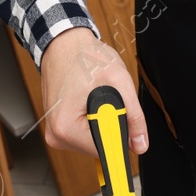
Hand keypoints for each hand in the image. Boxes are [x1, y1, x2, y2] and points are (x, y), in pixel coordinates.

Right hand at [37, 26, 147, 156]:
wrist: (64, 44)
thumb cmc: (85, 57)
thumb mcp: (119, 82)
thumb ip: (133, 117)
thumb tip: (139, 144)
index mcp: (65, 128)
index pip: (104, 152)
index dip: (120, 136)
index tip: (124, 124)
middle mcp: (56, 135)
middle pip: (98, 148)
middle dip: (111, 126)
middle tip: (109, 99)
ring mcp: (55, 132)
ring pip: (93, 141)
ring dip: (103, 122)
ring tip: (97, 95)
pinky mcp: (58, 127)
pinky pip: (85, 133)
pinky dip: (94, 120)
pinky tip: (91, 99)